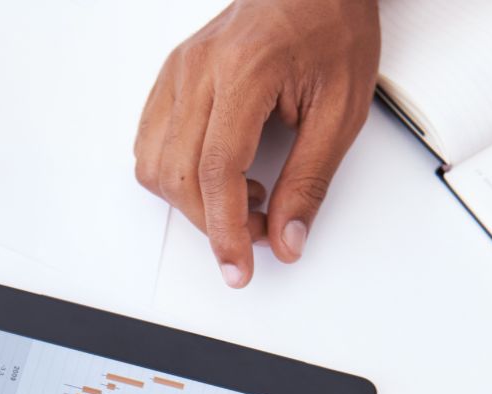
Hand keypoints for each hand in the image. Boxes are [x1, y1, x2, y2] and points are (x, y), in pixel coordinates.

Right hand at [134, 0, 378, 286]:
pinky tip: (215, 175)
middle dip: (214, 222)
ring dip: (191, 202)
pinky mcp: (171, 79)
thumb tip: (287, 238)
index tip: (237, 267)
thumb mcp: (341, 111)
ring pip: (155, 167)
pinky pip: (150, 146)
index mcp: (245, 71)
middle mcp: (200, 69)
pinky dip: (176, 177)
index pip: (217, 171)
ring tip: (241, 196)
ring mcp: (178, 72)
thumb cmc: (330, 27)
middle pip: (180, 176)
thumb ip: (310, 182)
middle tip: (258, 230)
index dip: (224, 230)